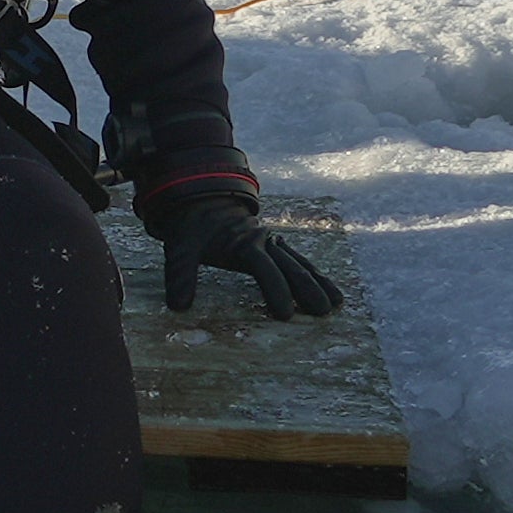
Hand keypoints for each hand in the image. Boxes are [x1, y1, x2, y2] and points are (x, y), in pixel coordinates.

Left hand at [155, 198, 343, 318]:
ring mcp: (272, 242)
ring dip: (317, 282)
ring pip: (299, 263)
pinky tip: (329, 289)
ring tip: (335, 303)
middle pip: (289, 267)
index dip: (275, 290)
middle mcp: (264, 241)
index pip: (264, 269)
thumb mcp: (180, 247)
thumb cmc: (192, 227)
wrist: (202, 198)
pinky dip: (314, 273)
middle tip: (321, 312)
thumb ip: (180, 275)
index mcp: (243, 242)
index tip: (285, 314)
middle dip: (306, 289)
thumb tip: (177, 306)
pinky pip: (298, 260)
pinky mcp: (275, 245)